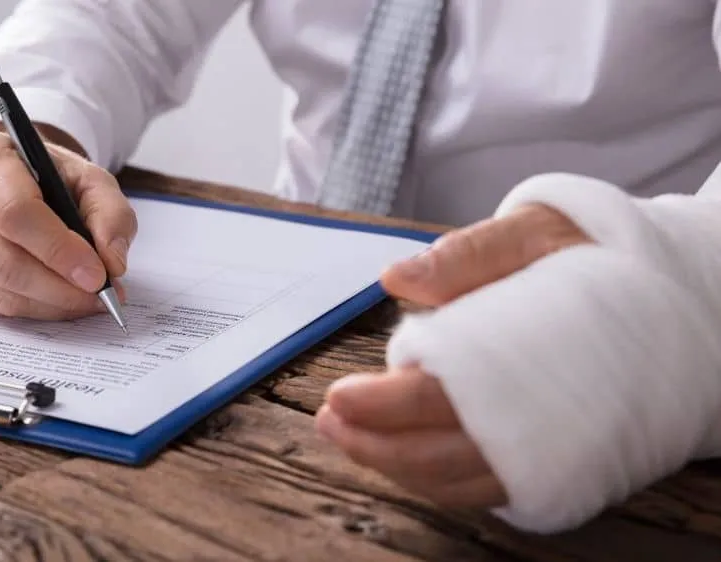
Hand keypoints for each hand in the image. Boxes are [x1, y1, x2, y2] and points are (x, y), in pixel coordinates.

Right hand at [0, 130, 136, 318]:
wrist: (13, 178)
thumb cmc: (51, 177)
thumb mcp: (90, 180)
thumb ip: (111, 215)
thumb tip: (112, 265)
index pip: (16, 213)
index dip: (59, 250)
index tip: (97, 275)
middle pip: (4, 260)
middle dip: (60, 288)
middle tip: (101, 298)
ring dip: (50, 305)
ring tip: (87, 301)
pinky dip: (31, 310)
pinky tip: (58, 300)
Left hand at [316, 203, 590, 507]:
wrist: (669, 297)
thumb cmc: (594, 258)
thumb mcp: (538, 230)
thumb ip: (469, 254)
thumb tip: (397, 277)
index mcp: (531, 358)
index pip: (443, 397)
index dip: (384, 404)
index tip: (340, 398)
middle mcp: (543, 418)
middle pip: (442, 453)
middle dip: (376, 444)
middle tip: (330, 423)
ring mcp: (551, 449)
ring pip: (460, 480)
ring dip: (397, 466)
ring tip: (348, 439)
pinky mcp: (555, 463)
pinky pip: (485, 486)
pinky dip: (435, 478)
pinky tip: (399, 454)